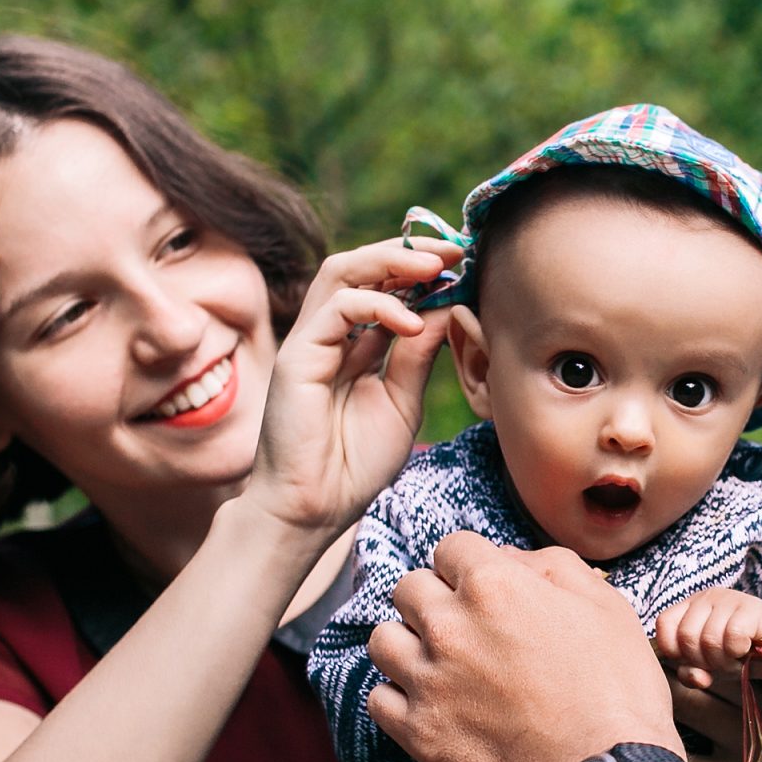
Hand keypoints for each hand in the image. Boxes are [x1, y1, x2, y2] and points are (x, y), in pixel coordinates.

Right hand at [245, 237, 461, 535]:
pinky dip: (378, 306)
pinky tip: (413, 323)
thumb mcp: (402, 403)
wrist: (314, 509)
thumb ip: (418, 356)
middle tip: (454, 251)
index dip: (420, 270)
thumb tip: (447, 308)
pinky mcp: (298, 356)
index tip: (463, 265)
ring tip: (436, 268)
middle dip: (408, 252)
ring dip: (390, 262)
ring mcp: (310, 342)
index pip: (382, 286)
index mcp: (353, 345)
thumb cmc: (354, 466)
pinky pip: (336, 308)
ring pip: (340, 272)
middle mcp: (328, 336)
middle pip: (359, 266)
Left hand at [366, 534, 678, 761]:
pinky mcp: (418, 732)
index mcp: (494, 584)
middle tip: (465, 628)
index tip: (485, 590)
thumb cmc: (617, 691)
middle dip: (434, 599)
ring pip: (383, 640)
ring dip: (408, 644)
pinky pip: (379, 699)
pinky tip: (430, 704)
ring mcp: (428, 679)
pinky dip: (399, 697)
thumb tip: (509, 557)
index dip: (470, 566)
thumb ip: (553, 566)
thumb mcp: (606, 607)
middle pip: (409, 588)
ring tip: (438, 664)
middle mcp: (450, 625)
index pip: (451, 548)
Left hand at [653, 589, 761, 689]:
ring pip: (710, 638)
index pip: (664, 626)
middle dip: (704, 662)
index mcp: (690, 607)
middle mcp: (706, 597)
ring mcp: (730, 599)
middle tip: (722, 665)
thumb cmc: (740, 654)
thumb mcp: (710, 667)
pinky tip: (747, 651)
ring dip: (724, 661)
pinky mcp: (753, 608)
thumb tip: (696, 677)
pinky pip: (734, 635)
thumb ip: (692, 673)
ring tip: (736, 661)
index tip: (696, 662)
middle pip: (687, 637)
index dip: (676, 652)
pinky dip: (739, 651)